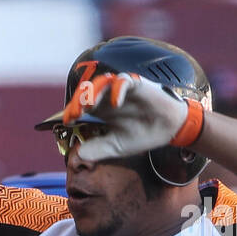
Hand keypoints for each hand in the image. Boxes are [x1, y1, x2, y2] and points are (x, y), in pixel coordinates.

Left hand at [62, 72, 200, 160]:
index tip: (67, 122)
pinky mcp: (138, 85)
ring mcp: (122, 90)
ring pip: (102, 82)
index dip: (72, 112)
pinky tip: (115, 102)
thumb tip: (78, 154)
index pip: (81, 107)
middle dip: (78, 102)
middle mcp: (108, 98)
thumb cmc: (142, 135)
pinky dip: (117, 89)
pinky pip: (124, 81)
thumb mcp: (116, 146)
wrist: (169, 130)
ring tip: (87, 105)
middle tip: (74, 114)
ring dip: (93, 92)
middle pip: (87, 93)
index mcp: (102, 111)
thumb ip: (97, 149)